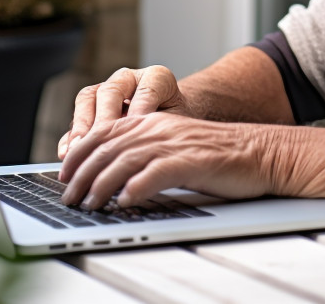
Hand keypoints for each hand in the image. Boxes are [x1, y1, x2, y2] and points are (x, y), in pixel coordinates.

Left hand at [57, 113, 278, 207]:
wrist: (260, 152)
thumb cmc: (219, 157)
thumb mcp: (175, 147)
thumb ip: (145, 154)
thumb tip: (112, 179)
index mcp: (152, 121)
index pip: (104, 133)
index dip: (79, 153)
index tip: (64, 174)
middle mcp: (159, 127)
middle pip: (108, 147)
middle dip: (82, 174)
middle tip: (69, 197)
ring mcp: (174, 142)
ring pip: (125, 160)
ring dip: (101, 184)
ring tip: (89, 204)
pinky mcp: (191, 160)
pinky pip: (155, 173)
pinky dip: (135, 188)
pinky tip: (124, 202)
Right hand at [58, 66, 190, 160]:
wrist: (172, 123)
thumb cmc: (179, 124)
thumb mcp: (181, 124)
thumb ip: (166, 128)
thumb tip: (145, 144)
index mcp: (156, 77)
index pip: (147, 88)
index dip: (141, 107)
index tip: (139, 126)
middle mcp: (127, 79)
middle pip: (110, 92)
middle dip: (104, 118)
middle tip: (102, 140)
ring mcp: (106, 92)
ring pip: (87, 100)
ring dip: (81, 126)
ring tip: (78, 149)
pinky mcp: (91, 111)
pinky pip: (76, 120)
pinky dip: (70, 138)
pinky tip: (67, 155)